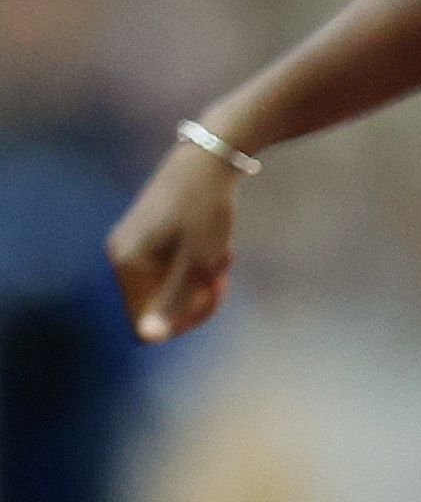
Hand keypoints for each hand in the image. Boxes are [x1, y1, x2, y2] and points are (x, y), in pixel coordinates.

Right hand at [105, 137, 236, 342]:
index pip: (146, 325)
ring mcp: (129, 246)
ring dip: (199, 281)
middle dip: (195, 298)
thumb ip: (174, 302)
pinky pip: (170, 270)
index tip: (211, 294)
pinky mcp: (143, 238)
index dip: (185, 320)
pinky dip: (196, 265)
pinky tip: (216, 249)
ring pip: (168, 289)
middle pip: (157, 307)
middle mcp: (118, 257)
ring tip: (220, 256)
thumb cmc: (206, 212)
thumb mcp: (199, 263)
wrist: (209, 161)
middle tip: (221, 274)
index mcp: (125, 266)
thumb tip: (147, 340)